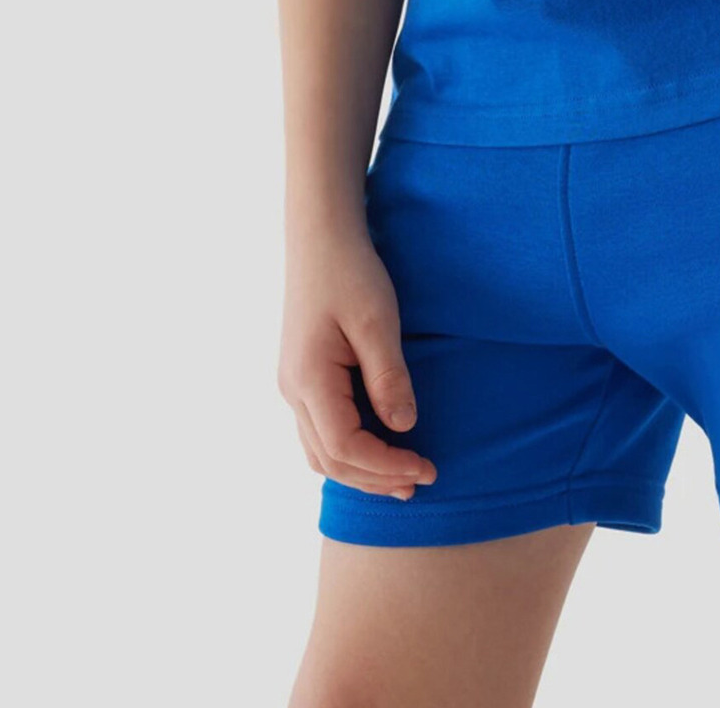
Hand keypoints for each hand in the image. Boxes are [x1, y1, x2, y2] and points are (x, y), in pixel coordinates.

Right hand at [279, 219, 437, 498]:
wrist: (321, 238)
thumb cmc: (350, 272)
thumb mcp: (377, 321)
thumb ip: (388, 377)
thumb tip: (404, 427)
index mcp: (309, 379)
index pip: (345, 448)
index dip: (386, 466)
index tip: (426, 467)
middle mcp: (293, 391)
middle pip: (330, 459)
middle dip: (376, 478)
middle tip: (422, 482)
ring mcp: (294, 385)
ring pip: (320, 451)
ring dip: (361, 471)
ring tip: (403, 478)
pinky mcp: (302, 377)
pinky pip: (320, 432)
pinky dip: (348, 451)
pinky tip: (376, 449)